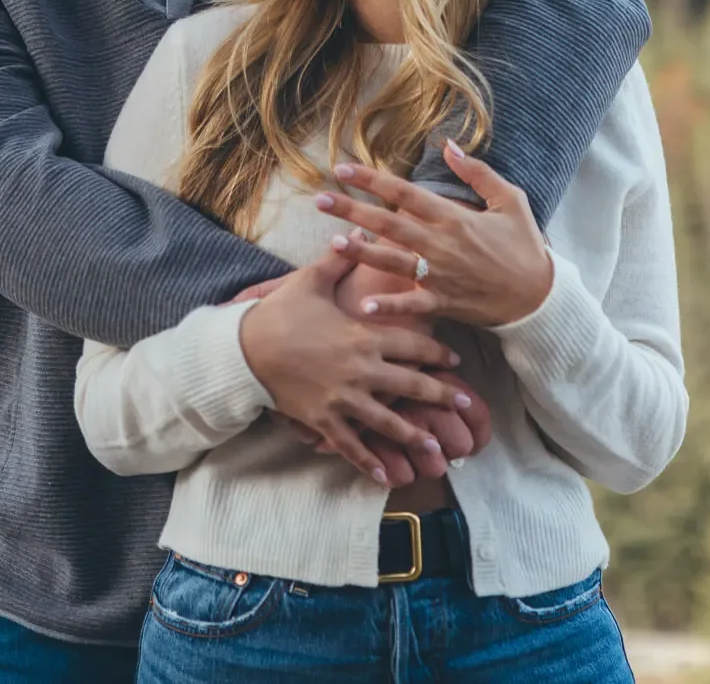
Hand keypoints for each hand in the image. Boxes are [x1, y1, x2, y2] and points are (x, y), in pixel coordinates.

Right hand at [238, 250, 471, 483]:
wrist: (245, 349)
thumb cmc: (280, 313)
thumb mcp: (311, 281)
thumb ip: (339, 260)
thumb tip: (357, 231)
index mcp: (364, 336)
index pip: (413, 345)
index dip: (438, 353)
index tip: (455, 360)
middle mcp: (361, 371)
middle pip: (412, 385)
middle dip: (441, 396)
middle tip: (464, 404)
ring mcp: (344, 399)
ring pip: (389, 422)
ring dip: (416, 437)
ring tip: (439, 450)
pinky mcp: (324, 421)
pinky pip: (352, 447)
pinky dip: (371, 463)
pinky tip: (389, 478)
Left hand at [316, 140, 554, 327]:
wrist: (539, 296)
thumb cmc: (524, 247)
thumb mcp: (510, 200)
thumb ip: (477, 172)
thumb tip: (447, 145)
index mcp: (454, 217)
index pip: (404, 192)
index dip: (372, 179)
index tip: (343, 168)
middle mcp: (441, 244)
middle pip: (388, 223)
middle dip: (351, 210)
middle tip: (319, 199)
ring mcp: (440, 275)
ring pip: (392, 260)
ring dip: (360, 252)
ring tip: (332, 242)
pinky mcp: (444, 302)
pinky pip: (411, 305)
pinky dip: (389, 306)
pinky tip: (363, 306)